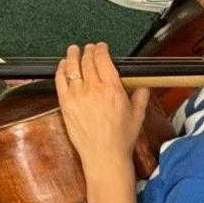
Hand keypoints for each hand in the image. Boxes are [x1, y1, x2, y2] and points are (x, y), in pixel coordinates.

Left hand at [54, 43, 150, 174]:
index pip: (103, 60)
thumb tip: (143, 87)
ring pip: (72, 67)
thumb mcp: (138, 116)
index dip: (101, 49)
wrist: (104, 155)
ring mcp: (77, 95)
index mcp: (112, 88)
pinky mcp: (65, 104)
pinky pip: (60, 80)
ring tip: (73, 49)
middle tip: (88, 47)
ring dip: (73, 55)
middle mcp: (93, 89)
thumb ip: (140, 97)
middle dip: (88, 51)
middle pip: (87, 61)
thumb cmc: (121, 138)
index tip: (101, 46)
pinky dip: (61, 69)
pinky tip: (63, 65)